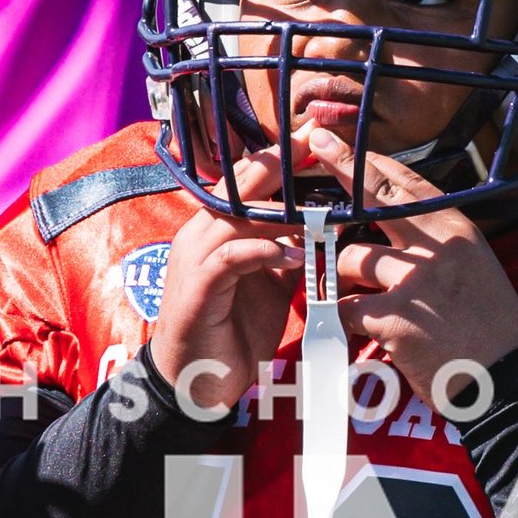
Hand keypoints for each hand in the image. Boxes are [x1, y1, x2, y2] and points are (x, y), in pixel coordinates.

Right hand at [147, 148, 301, 416]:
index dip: (279, 157)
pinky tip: (294, 256)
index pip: (247, 180)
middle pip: (239, 185)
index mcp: (216, 228)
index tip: (315, 134)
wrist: (196, 383)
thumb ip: (289, 253)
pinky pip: (231, 258)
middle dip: (279, 162)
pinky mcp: (197, 289)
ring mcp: (195, 259)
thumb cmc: (232, 332)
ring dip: (281, 211)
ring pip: (236, 217)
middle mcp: (201, 234)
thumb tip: (322, 231)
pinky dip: (264, 253)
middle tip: (316, 140)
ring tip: (320, 206)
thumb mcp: (270, 286)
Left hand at [302, 127, 517, 406]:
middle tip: (314, 150)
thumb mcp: (478, 269)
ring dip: (340, 274)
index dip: (369, 162)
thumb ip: (439, 243)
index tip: (343, 145)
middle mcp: (437, 248)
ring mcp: (415, 282)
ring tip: (349, 290)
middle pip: (374, 198)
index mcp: (459, 232)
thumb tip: (398, 223)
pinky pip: (344, 307)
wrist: (506, 382)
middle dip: (341, 169)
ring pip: (349, 257)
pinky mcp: (394, 319)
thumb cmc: (490, 331)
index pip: (406, 184)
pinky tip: (346, 326)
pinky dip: (339, 317)